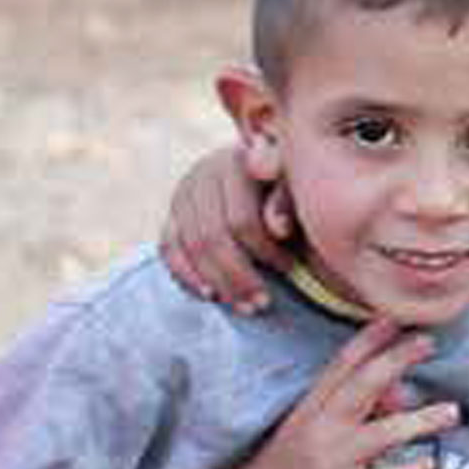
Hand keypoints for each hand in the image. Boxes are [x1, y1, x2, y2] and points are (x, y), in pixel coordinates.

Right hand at [161, 144, 294, 312]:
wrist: (268, 175)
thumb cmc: (292, 188)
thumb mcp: (299, 188)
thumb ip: (289, 202)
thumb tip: (278, 228)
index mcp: (239, 160)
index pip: (241, 219)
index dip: (265, 250)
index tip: (290, 269)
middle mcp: (204, 172)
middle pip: (212, 237)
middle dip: (238, 276)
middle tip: (263, 304)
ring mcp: (184, 193)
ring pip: (190, 246)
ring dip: (217, 283)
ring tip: (246, 308)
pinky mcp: (172, 213)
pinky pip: (169, 248)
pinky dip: (186, 275)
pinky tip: (210, 296)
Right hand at [238, 325, 456, 468]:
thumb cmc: (290, 465)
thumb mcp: (313, 427)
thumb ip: (355, 408)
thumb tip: (404, 395)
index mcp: (310, 407)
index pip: (341, 365)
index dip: (368, 338)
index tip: (394, 317)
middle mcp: (319, 429)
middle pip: (362, 387)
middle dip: (396, 361)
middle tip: (427, 343)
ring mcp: (330, 462)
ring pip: (381, 434)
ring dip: (419, 421)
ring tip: (451, 411)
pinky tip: (427, 464)